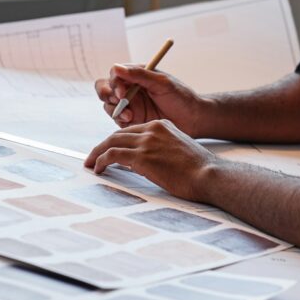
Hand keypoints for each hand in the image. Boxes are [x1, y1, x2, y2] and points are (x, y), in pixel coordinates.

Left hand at [83, 119, 216, 201]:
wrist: (208, 174)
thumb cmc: (199, 170)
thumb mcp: (178, 151)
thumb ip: (161, 150)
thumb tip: (145, 163)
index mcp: (162, 125)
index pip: (132, 130)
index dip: (118, 140)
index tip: (109, 151)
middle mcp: (153, 129)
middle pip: (119, 134)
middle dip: (103, 145)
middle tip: (93, 157)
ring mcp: (146, 141)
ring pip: (111, 142)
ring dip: (97, 153)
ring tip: (91, 164)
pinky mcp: (141, 156)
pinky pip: (112, 155)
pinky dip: (101, 160)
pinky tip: (98, 168)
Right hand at [95, 65, 208, 136]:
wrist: (193, 120)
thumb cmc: (182, 97)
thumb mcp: (163, 83)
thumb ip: (140, 75)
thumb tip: (117, 68)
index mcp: (138, 75)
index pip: (115, 74)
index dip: (115, 82)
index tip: (123, 92)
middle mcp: (131, 89)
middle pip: (105, 88)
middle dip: (107, 94)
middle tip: (118, 101)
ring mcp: (130, 105)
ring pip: (108, 104)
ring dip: (115, 109)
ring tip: (130, 115)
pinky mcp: (131, 120)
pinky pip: (116, 119)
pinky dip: (119, 120)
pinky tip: (132, 121)